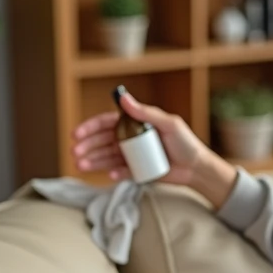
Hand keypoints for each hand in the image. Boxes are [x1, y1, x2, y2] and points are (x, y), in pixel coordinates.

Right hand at [70, 92, 206, 185]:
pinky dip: (113, 173)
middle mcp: (130, 138)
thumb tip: (123, 98)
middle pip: (102, 141)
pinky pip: (120, 172)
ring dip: (92, 161)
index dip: (90, 127)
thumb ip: (146, 112)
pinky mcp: (136, 171)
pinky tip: (110, 174)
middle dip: (87, 146)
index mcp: (134, 123)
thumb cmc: (186, 143)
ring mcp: (132, 155)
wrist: (197, 168)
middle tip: (75, 152)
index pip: (106, 123)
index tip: (77, 134)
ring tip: (81, 166)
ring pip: (106, 157)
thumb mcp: (169, 123)